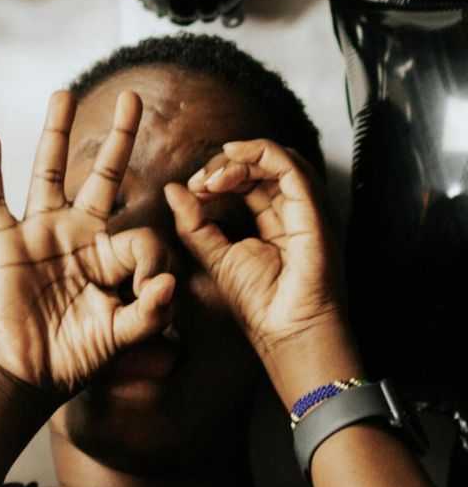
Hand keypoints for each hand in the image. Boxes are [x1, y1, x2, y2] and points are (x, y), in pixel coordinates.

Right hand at [0, 88, 177, 409]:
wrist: (26, 375)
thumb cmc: (75, 357)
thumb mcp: (124, 336)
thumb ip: (151, 311)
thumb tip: (170, 282)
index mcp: (110, 255)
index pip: (143, 234)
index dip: (154, 261)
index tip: (155, 292)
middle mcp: (77, 234)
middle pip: (102, 174)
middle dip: (120, 137)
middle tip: (134, 99)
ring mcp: (39, 233)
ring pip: (49, 172)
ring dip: (55, 132)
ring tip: (63, 94)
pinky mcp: (4, 242)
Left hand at [162, 138, 354, 388]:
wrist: (287, 331)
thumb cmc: (260, 303)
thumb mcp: (214, 257)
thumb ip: (194, 224)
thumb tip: (173, 190)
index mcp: (272, 220)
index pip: (249, 181)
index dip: (219, 176)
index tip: (192, 189)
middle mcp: (293, 210)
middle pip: (262, 166)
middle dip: (226, 165)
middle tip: (199, 182)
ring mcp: (306, 208)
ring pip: (278, 160)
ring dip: (241, 158)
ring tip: (211, 178)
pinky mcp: (313, 211)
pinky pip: (290, 168)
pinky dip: (260, 155)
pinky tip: (231, 164)